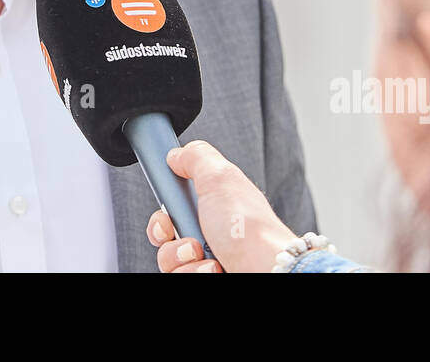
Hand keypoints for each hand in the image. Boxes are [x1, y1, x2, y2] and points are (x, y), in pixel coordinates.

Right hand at [146, 140, 299, 273]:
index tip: (168, 213)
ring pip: (169, 260)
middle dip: (169, 237)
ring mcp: (208, 257)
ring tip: (205, 256)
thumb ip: (196, 157)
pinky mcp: (207, 273)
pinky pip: (181, 275)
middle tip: (191, 238)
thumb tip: (176, 155)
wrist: (266, 267)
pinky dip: (195, 272)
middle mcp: (208, 232)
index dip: (163, 213)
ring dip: (182, 258)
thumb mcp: (220, 176)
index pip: (171, 209)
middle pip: (165, 237)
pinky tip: (215, 269)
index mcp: (210, 205)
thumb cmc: (249, 228)